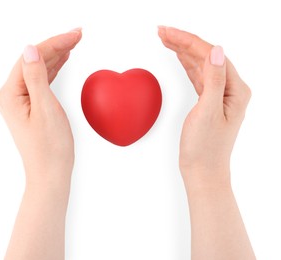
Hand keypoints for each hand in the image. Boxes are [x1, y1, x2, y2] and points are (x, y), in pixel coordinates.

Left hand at [0, 29, 81, 187]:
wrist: (50, 173)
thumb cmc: (49, 148)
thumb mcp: (45, 109)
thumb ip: (36, 77)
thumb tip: (30, 49)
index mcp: (11, 94)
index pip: (32, 58)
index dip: (54, 43)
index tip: (74, 35)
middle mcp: (13, 96)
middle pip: (35, 61)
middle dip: (57, 46)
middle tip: (77, 35)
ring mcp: (22, 102)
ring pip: (39, 70)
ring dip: (56, 56)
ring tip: (73, 43)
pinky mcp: (32, 107)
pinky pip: (42, 81)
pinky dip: (54, 70)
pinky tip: (62, 62)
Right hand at [158, 27, 254, 258]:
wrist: (202, 171)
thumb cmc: (205, 148)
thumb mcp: (209, 112)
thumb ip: (214, 80)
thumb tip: (216, 50)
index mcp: (236, 90)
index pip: (211, 55)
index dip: (188, 41)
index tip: (168, 32)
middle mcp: (230, 89)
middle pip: (205, 57)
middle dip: (183, 42)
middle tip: (161, 32)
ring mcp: (219, 95)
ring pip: (200, 65)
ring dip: (183, 51)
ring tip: (165, 39)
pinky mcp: (208, 102)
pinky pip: (197, 76)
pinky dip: (185, 65)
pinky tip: (178, 57)